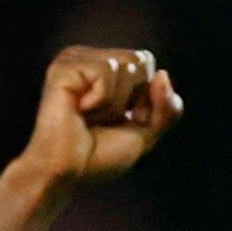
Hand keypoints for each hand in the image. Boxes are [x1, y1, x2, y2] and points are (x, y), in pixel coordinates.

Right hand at [16, 45, 180, 189]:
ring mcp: (75, 60)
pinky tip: (79, 110)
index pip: (147, 63)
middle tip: (102, 119)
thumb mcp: (146, 132)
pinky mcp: (65, 67)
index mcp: (104, 68)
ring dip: (115, 103)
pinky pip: (106, 71)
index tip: (120, 119)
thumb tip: (163, 74)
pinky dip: (101, 100)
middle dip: (133, 98)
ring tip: (89, 116)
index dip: (146, 98)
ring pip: (127, 65)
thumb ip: (167, 108)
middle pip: (141, 60)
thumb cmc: (99, 155)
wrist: (67, 172)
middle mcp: (88, 58)